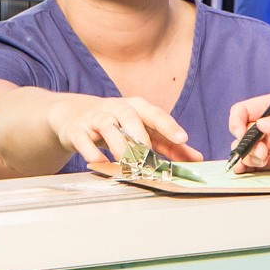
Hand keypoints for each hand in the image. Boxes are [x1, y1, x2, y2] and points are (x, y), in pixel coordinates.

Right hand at [47, 95, 200, 164]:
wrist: (73, 115)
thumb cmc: (116, 123)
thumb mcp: (141, 129)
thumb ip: (168, 144)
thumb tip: (195, 158)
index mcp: (136, 107)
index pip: (155, 114)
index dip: (169, 126)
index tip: (182, 138)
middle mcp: (116, 108)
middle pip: (131, 117)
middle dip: (141, 136)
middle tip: (150, 155)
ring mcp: (95, 118)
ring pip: (108, 127)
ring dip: (119, 146)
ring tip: (128, 163)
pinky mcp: (77, 130)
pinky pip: (83, 138)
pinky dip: (90, 150)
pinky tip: (98, 161)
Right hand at [228, 94, 269, 172]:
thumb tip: (262, 124)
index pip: (248, 109)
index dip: (239, 120)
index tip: (242, 131)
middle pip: (245, 132)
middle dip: (244, 142)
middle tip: (259, 152)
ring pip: (250, 150)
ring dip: (246, 156)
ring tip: (259, 161)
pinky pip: (259, 166)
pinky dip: (249, 168)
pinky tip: (247, 170)